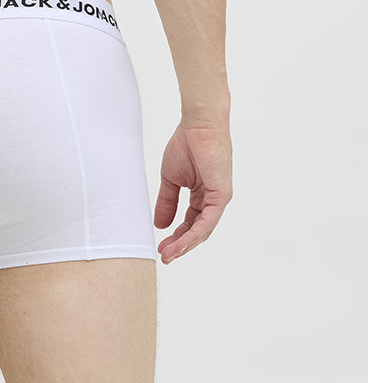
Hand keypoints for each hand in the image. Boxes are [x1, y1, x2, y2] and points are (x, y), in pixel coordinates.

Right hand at [154, 120, 232, 263]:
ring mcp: (219, 198)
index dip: (176, 236)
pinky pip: (208, 220)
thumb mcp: (170, 178)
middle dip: (180, 245)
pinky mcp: (222, 195)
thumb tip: (160, 225)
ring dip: (185, 244)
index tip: (161, 247)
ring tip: (169, 254)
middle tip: (164, 256)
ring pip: (203, 230)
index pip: (190, 222)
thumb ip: (167, 201)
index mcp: (202, 194)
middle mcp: (212, 199)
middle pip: (197, 230)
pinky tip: (181, 242)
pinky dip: (194, 233)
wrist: (198, 125)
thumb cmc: (186, 144)